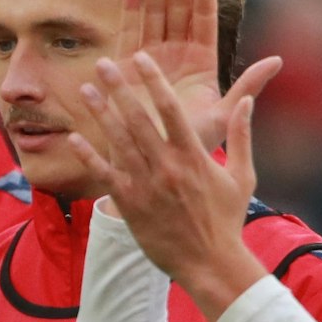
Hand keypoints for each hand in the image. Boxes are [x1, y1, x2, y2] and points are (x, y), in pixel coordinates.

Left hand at [71, 53, 269, 321]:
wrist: (209, 263)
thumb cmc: (227, 219)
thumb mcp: (242, 175)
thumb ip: (241, 136)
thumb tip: (248, 102)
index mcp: (194, 156)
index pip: (171, 109)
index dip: (154, 81)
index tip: (141, 59)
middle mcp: (167, 167)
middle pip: (138, 119)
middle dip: (119, 88)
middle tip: (103, 63)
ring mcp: (146, 186)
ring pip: (118, 143)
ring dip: (100, 114)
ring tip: (86, 90)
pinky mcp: (131, 205)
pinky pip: (106, 176)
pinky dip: (89, 157)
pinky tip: (74, 138)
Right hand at [112, 0, 280, 152]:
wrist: (157, 167)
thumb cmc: (192, 146)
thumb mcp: (222, 116)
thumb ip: (247, 88)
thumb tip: (277, 60)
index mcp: (201, 63)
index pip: (204, 17)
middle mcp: (176, 55)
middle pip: (177, 8)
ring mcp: (150, 59)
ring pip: (153, 13)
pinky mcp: (126, 67)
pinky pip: (128, 31)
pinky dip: (129, 8)